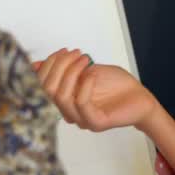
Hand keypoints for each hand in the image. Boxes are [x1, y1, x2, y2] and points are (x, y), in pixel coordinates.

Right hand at [33, 48, 158, 131]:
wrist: (139, 97)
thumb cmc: (114, 85)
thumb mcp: (85, 70)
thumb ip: (63, 68)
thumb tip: (35, 64)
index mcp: (63, 101)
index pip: (41, 85)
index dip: (48, 65)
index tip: (62, 51)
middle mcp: (68, 112)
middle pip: (48, 90)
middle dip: (58, 66)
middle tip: (74, 53)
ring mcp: (81, 120)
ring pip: (61, 96)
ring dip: (70, 72)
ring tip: (84, 59)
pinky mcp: (95, 123)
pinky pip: (81, 103)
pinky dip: (84, 84)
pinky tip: (92, 73)